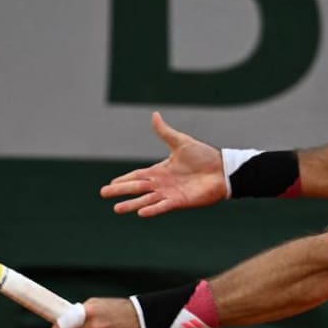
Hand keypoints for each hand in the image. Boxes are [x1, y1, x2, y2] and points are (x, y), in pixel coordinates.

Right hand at [100, 111, 226, 216]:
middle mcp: (162, 184)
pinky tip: (140, 212)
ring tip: (117, 209)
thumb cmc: (204, 156)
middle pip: (137, 188)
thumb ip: (165, 132)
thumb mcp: (181, 142)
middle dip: (120, 191)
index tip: (110, 184)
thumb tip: (154, 115)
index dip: (124, 179)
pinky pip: (163, 206)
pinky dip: (152, 209)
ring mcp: (170, 194)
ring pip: (146, 200)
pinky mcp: (180, 201)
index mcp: (160, 170)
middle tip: (104, 194)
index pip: (137, 175)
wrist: (223, 170)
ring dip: (132, 204)